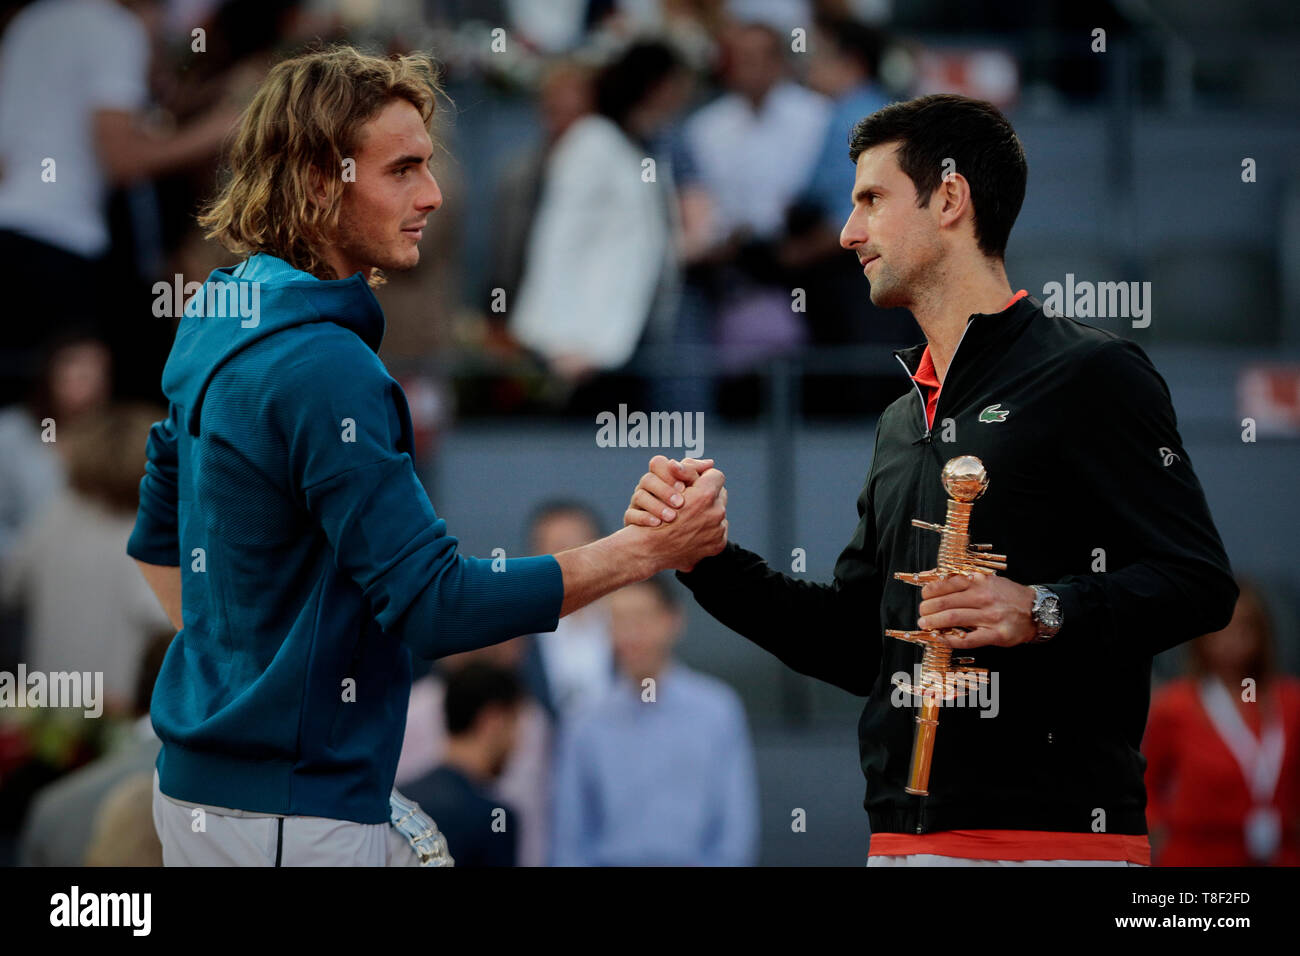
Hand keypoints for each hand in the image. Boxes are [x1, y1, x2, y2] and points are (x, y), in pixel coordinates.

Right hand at [624, 455, 716, 527]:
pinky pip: (631, 515)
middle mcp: (646, 488)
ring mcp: (636, 503)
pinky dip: (645, 519)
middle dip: (666, 491)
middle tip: (680, 503)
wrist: (660, 543)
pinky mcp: (630, 518)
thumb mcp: (695, 493)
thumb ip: (698, 476)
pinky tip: (657, 524)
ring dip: (657, 506)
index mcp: (660, 477)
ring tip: (671, 517)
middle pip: (648, 479)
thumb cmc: (684, 513)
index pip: (659, 463)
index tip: (686, 487)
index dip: (672, 474)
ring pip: (639, 496)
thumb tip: (710, 464)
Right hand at [628, 466, 726, 572]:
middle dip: (706, 496)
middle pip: (720, 494)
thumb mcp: (667, 486)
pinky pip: (718, 530)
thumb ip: (688, 470)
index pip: (715, 476)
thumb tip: (709, 463)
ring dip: (707, 513)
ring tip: (691, 518)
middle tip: (691, 501)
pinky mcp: (717, 545)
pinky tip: (693, 530)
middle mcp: (715, 513)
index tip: (694, 485)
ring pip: (720, 512)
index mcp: (704, 496)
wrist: (649, 552)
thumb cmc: (652, 517)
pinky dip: (708, 529)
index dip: (703, 479)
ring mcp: (717, 531)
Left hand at [916, 573, 1036, 648]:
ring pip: (953, 619)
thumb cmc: (1008, 595)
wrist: (1037, 610)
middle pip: (946, 603)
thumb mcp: (989, 580)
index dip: (931, 591)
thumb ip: (966, 580)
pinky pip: (967, 639)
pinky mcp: (995, 635)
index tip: (924, 595)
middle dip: (928, 608)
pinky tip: (941, 638)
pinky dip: (950, 639)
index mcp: (980, 582)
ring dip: (934, 622)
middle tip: (921, 613)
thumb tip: (936, 580)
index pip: (947, 584)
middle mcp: (983, 597)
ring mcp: (989, 617)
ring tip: (924, 625)